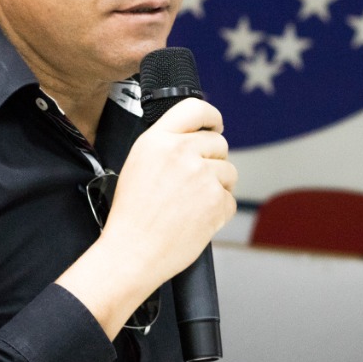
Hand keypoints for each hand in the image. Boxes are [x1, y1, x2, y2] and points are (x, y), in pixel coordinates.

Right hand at [102, 98, 236, 278]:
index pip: (195, 108)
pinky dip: (218, 211)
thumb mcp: (138, 164)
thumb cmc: (131, 215)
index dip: (211, 117)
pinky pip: (230, 200)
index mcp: (158, 140)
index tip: (216, 125)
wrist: (132, 252)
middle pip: (218, 143)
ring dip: (218, 187)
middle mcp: (181, 153)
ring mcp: (202, 176)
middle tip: (195, 183)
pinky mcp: (216, 201)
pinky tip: (196, 220)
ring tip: (192, 205)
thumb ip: (167, 145)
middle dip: (213, 161)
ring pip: (229, 172)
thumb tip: (196, 138)